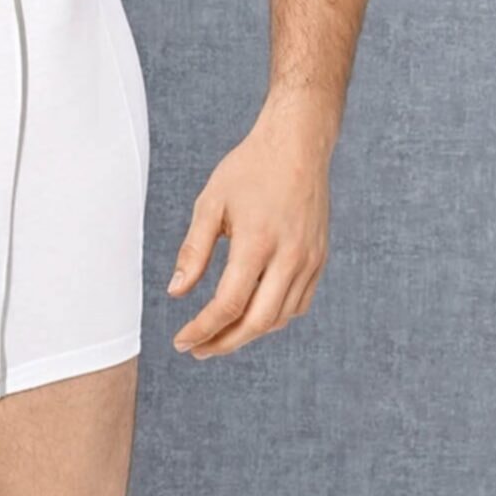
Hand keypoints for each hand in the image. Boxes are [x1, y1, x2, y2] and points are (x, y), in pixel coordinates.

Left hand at [167, 102, 331, 358]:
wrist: (297, 145)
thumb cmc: (249, 169)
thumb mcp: (211, 202)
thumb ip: (193, 251)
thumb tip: (176, 293)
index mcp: (257, 241)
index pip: (229, 303)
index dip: (203, 329)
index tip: (181, 341)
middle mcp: (289, 257)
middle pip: (257, 322)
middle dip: (224, 343)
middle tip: (198, 349)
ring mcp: (309, 260)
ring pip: (279, 318)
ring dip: (248, 334)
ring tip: (219, 334)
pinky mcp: (319, 260)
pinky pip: (297, 304)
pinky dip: (273, 318)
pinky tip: (251, 315)